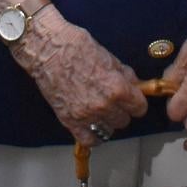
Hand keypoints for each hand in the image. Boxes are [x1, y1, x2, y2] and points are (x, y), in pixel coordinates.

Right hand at [17, 15, 151, 143]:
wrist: (46, 49)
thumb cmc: (74, 46)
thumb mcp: (108, 56)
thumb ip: (123, 75)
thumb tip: (134, 85)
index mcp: (116, 88)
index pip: (139, 108)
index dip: (136, 102)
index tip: (132, 99)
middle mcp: (103, 105)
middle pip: (124, 121)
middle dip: (121, 110)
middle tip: (114, 101)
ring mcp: (86, 116)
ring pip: (109, 131)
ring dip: (107, 122)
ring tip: (101, 111)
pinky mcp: (69, 121)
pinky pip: (89, 140)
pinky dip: (93, 135)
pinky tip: (91, 124)